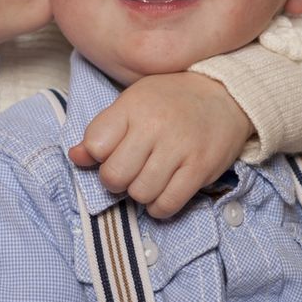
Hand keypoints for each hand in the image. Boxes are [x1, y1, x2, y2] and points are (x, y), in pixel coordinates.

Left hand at [70, 72, 252, 217]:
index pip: (95, 145)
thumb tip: (75, 157)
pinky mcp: (200, 168)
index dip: (99, 155)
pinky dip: (159, 207)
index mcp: (133, 106)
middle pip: (114, 176)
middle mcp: (155, 126)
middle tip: (130, 171)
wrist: (226, 94)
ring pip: (140, 194)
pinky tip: (162, 193)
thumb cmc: (172, 100)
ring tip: (149, 179)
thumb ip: (103, 130)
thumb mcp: (133, 102)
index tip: (113, 152)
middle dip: (116, 180)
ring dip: (140, 194)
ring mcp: (179, 148)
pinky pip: (168, 204)